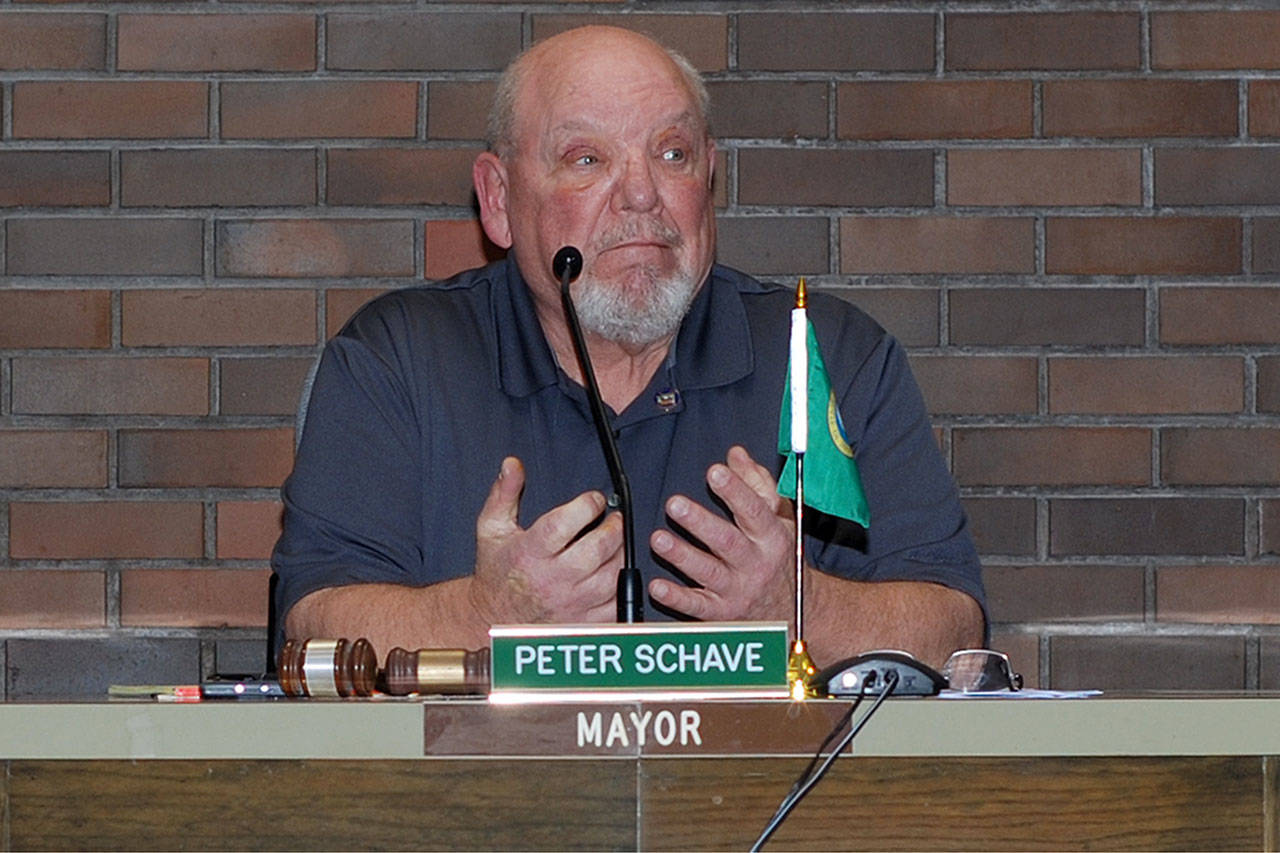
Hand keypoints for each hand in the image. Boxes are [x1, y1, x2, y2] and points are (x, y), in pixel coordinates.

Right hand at [469, 457, 622, 624]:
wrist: (492, 618)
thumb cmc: (496, 571)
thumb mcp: (492, 527)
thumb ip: (504, 493)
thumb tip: (512, 465)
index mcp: (529, 553)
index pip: (564, 524)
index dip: (588, 505)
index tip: (595, 499)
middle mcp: (551, 580)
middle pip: (596, 550)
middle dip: (612, 529)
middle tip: (613, 521)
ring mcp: (569, 604)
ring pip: (612, 576)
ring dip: (620, 555)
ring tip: (614, 545)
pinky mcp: (582, 623)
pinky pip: (615, 604)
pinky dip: (621, 586)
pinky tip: (612, 572)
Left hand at [648, 445, 794, 621]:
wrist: (793, 610)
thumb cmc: (779, 557)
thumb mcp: (779, 519)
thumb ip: (757, 484)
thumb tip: (736, 454)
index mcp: (771, 536)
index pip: (754, 511)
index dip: (735, 491)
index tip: (715, 472)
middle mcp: (756, 564)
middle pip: (727, 542)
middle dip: (700, 523)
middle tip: (675, 504)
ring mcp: (738, 590)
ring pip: (708, 572)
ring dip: (682, 556)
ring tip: (659, 540)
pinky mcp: (722, 612)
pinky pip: (697, 606)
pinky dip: (677, 598)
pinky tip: (658, 586)